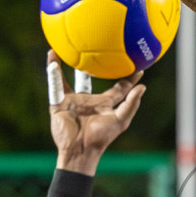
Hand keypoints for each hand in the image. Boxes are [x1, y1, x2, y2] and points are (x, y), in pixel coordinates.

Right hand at [46, 50, 144, 174]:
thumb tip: (143, 87)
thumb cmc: (102, 137)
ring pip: (70, 78)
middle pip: (91, 79)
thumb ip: (131, 104)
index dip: (128, 76)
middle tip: (98, 46)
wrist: (79, 150)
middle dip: (94, 65)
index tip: (137, 63)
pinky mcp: (59, 104)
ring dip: (67, 63)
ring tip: (67, 46)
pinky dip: (53, 71)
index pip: (119, 87)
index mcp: (105, 104)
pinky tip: (52, 56)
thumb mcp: (120, 121)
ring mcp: (73, 101)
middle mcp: (90, 100)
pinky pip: (55, 84)